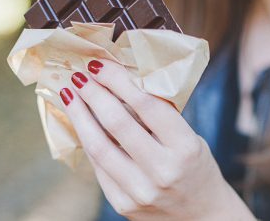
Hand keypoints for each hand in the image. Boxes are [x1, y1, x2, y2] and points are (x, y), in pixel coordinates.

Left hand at [59, 59, 254, 220]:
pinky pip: (97, 165)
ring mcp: (140, 191)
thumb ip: (158, 115)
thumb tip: (118, 82)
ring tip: (68, 93)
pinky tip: (79, 121)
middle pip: (117, 122)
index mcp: (185, 147)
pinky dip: (86, 138)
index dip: (118, 80)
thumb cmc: (195, 166)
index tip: (100, 64)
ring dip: (79, 114)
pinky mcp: (122, 203)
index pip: (146, 104)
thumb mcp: (188, 136)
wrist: (200, 214)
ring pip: (98, 145)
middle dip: (93, 93)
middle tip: (79, 74)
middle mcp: (162, 171)